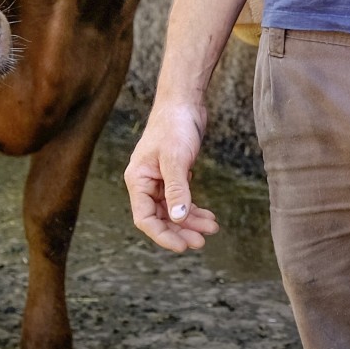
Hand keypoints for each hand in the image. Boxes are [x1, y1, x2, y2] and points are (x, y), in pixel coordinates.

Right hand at [126, 96, 220, 252]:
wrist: (184, 102)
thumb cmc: (174, 125)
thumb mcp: (176, 158)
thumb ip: (177, 189)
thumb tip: (178, 219)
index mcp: (137, 180)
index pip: (144, 218)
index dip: (162, 235)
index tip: (182, 246)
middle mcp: (145, 183)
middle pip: (160, 218)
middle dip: (180, 231)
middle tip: (201, 242)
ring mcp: (159, 180)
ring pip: (173, 211)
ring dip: (190, 222)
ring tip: (212, 228)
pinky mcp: (174, 176)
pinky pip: (181, 201)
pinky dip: (194, 210)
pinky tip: (208, 217)